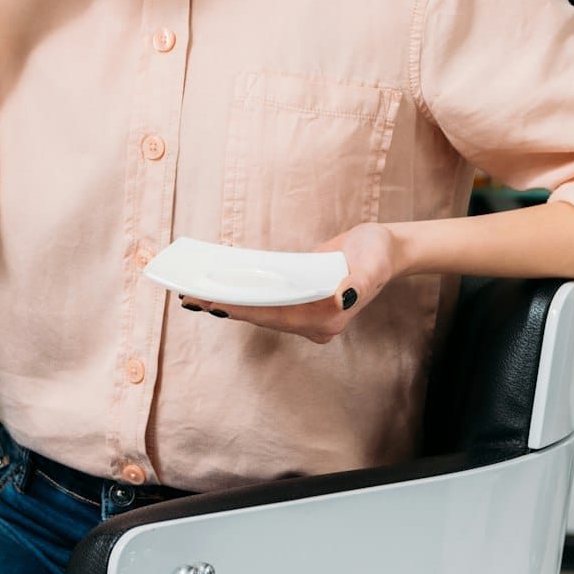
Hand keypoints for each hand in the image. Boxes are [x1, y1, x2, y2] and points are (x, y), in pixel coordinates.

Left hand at [175, 222, 399, 344]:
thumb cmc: (378, 254)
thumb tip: (342, 296)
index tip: (212, 302)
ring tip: (193, 289)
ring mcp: (306, 314)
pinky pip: (265, 300)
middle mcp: (314, 323)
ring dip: (228, 302)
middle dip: (226, 306)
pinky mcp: (298, 302)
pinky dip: (242, 293)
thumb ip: (361, 281)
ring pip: (260, 311)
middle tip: (189, 295)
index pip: (276, 316)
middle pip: (262, 316)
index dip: (243, 309)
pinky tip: (218, 281)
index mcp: (328, 318)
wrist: (384, 249)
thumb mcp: (375, 262)